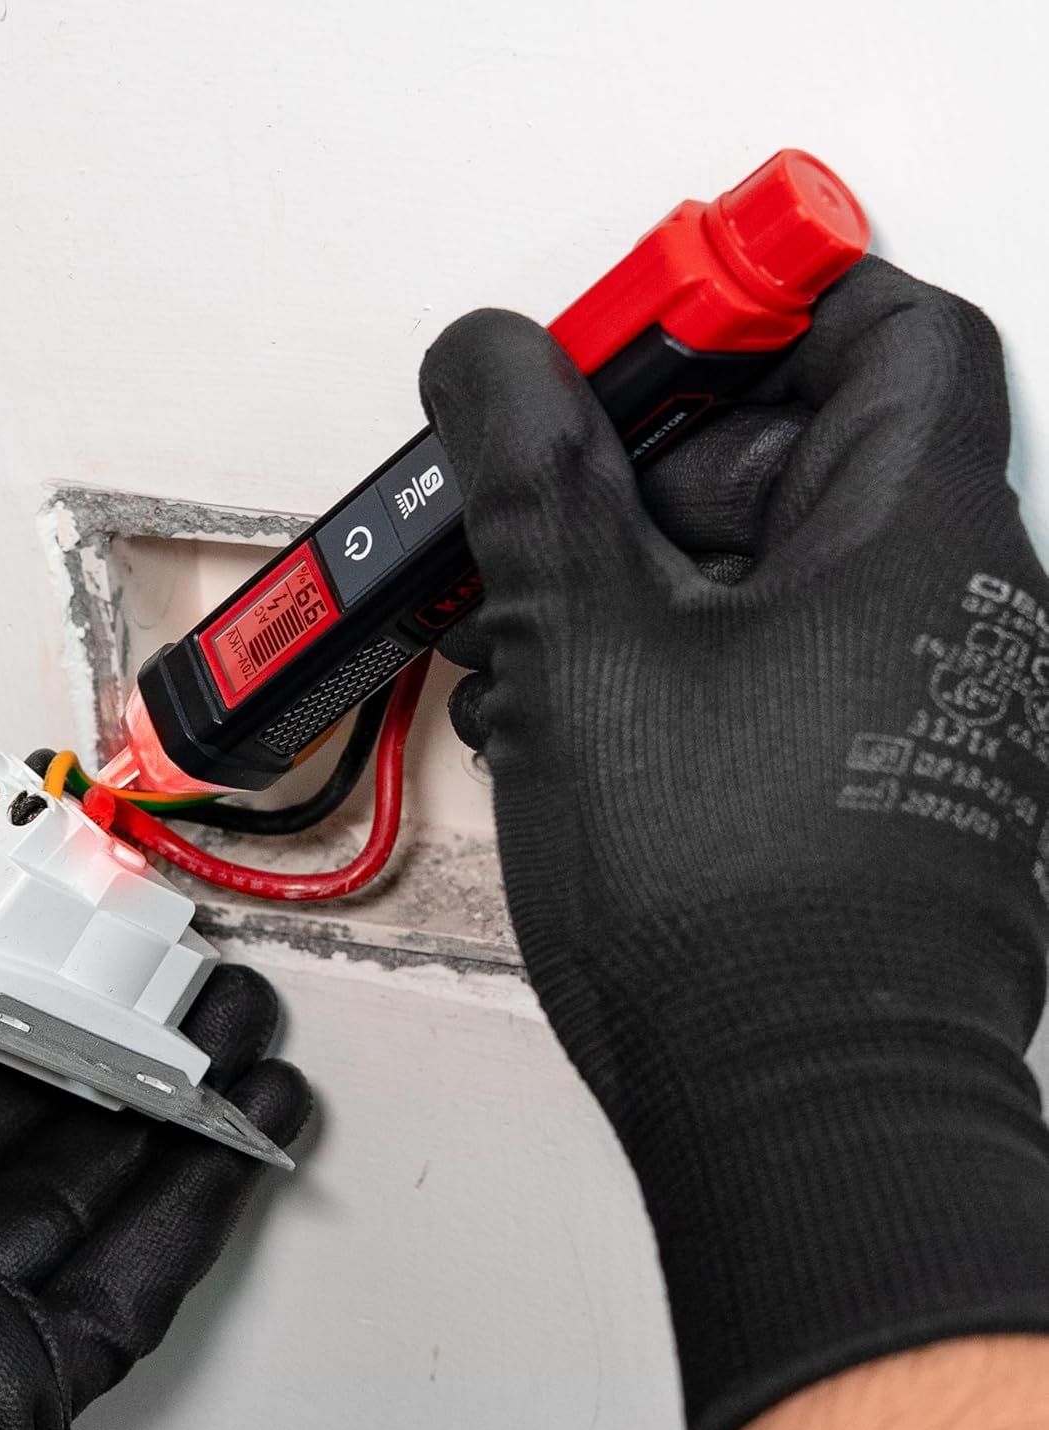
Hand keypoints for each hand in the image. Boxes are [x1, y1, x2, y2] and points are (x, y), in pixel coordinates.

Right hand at [421, 257, 1048, 1429]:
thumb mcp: (586, 649)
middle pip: (803, 456)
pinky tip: (567, 708)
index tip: (637, 330)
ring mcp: (911, 705)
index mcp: (914, 543)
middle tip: (533, 498)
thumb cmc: (727, 912)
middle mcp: (944, 614)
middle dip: (649, 467)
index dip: (758, 304)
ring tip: (520, 627)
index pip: (888, 332)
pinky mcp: (869, 780)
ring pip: (767, 573)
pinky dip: (671, 657)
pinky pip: (769, 666)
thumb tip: (491, 358)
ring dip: (638, 574)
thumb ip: (534, 478)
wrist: (793, 1119)